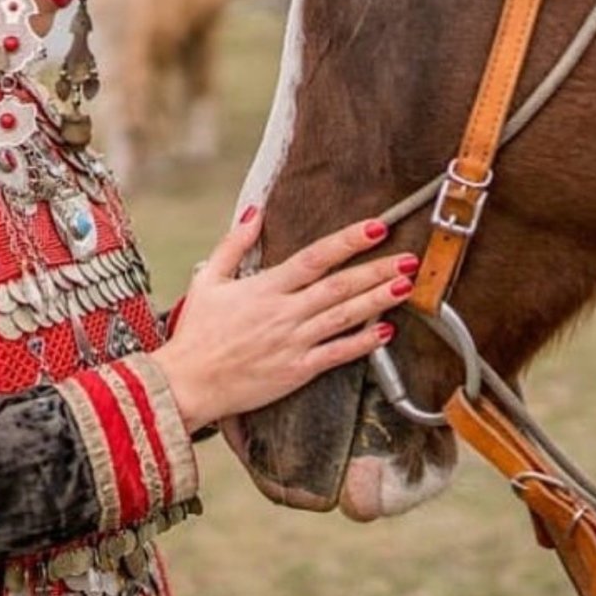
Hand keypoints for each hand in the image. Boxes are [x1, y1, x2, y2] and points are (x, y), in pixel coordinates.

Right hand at [149, 208, 416, 434]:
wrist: (187, 383)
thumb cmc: (196, 332)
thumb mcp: (207, 279)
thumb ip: (233, 244)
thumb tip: (254, 212)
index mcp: (265, 288)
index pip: (315, 257)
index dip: (348, 241)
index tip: (376, 227)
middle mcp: (284, 313)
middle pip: (339, 286)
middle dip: (377, 269)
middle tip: (408, 257)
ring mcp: (293, 343)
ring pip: (344, 317)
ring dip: (378, 300)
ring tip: (405, 285)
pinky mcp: (297, 371)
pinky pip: (337, 355)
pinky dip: (363, 343)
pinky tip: (386, 331)